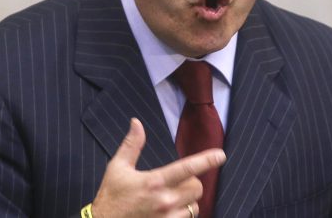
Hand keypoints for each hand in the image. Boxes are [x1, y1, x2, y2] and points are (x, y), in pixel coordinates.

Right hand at [91, 118, 225, 216]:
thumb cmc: (111, 197)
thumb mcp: (117, 168)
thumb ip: (131, 145)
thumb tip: (136, 123)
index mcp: (154, 182)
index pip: (187, 168)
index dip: (207, 160)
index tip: (220, 155)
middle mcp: (164, 201)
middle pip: (197, 188)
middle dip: (191, 182)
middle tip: (177, 183)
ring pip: (194, 207)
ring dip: (187, 201)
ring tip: (171, 200)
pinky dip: (182, 215)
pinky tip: (169, 212)